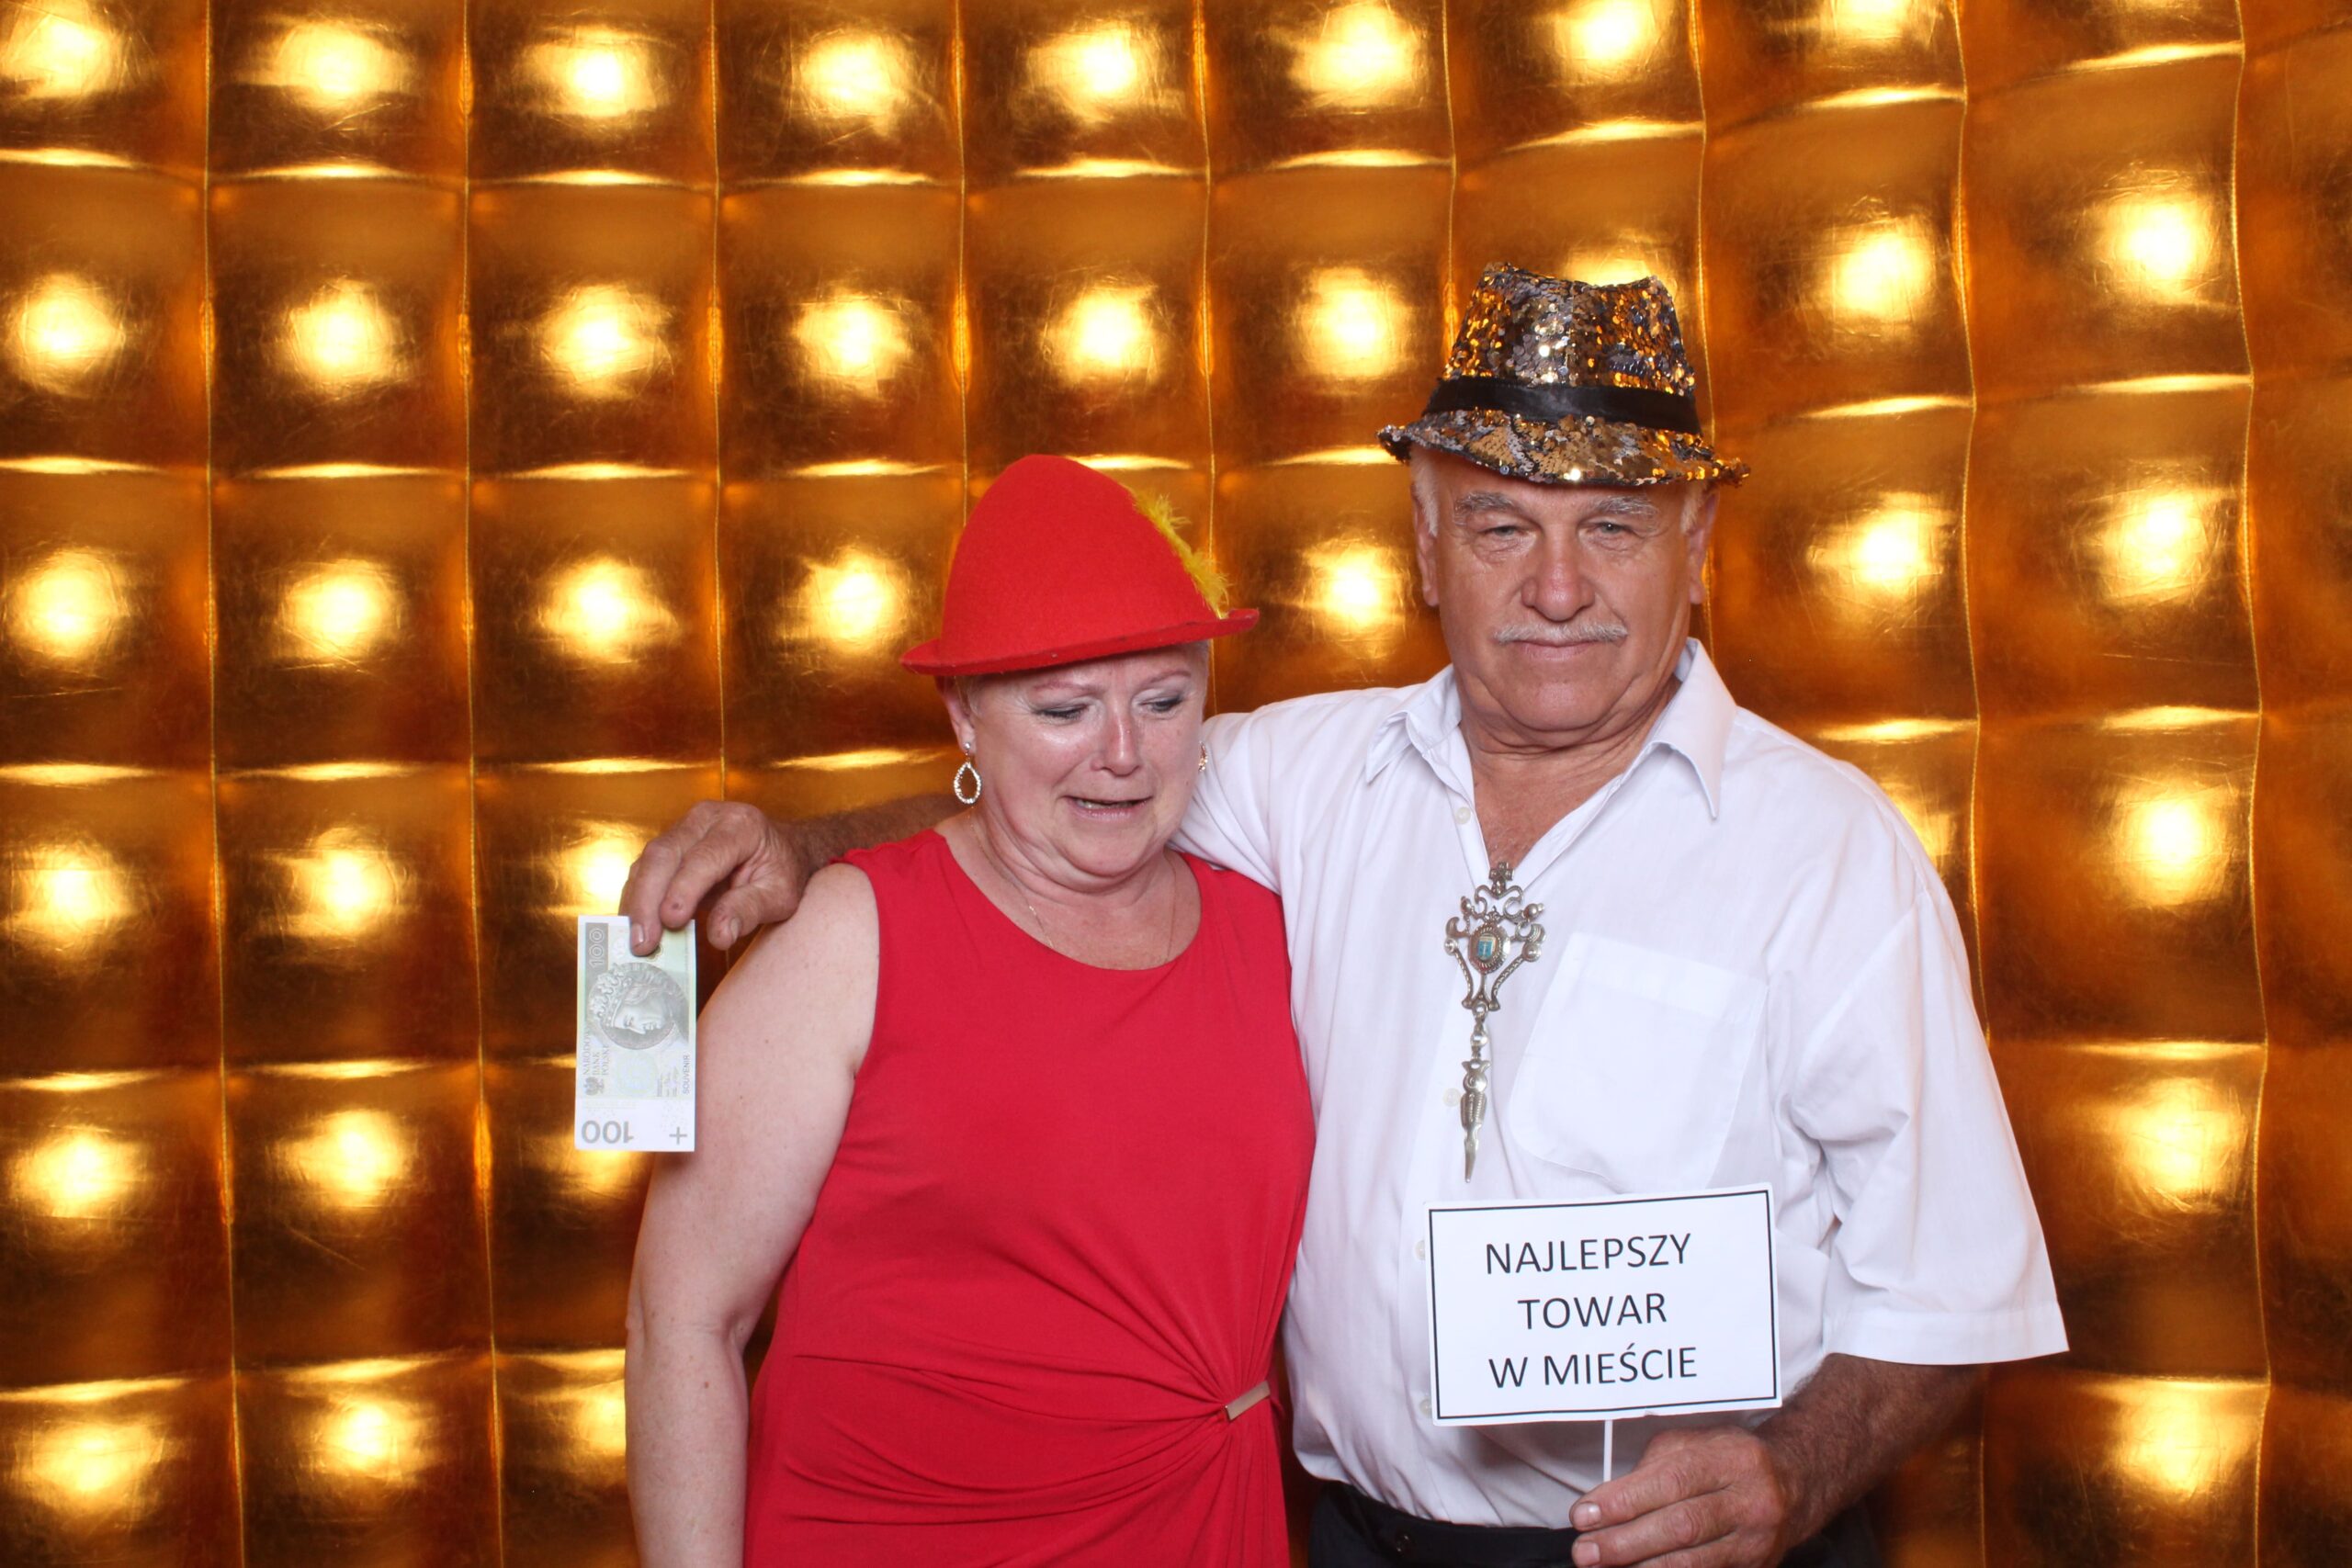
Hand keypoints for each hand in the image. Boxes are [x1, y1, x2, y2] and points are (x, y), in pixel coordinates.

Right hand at [618, 800, 805, 954]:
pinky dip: (638, 899)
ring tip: (637, 941)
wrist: (782, 849)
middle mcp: (707, 818)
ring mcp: (684, 827)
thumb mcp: (780, 895)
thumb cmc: (782, 871)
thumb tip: (719, 935)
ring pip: (648, 861)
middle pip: (664, 854)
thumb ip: (749, 911)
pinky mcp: (670, 843)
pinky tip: (638, 927)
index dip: (684, 889)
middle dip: (648, 900)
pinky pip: (645, 869)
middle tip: (643, 942)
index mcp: (740, 826)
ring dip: (638, 903)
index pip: (704, 857)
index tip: (671, 921)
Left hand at [1568, 1425, 1799, 1567]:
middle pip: (1680, 1526)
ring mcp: (1756, 1541)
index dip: (1623, 1501)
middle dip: (1624, 1542)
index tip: (1584, 1515)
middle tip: (1585, 1551)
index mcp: (1731, 1459)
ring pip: (1693, 1561)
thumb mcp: (1693, 1445)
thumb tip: (1605, 1504)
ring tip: (1604, 1566)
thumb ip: (1652, 1470)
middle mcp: (1749, 1501)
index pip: (1670, 1480)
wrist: (1794, 1483)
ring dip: (1642, 1567)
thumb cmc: (1731, 1459)